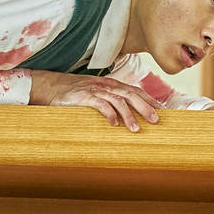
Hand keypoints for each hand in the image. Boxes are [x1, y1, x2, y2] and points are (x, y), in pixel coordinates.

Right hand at [29, 70, 161, 131]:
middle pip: (131, 94)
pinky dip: (108, 113)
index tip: (164, 110)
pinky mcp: (83, 97)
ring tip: (136, 129)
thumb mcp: (95, 94)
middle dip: (145, 107)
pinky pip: (99, 104)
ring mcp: (94, 90)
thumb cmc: (73, 94)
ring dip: (128, 115)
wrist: (49, 86)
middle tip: (157, 120)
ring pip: (117, 100)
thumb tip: (125, 117)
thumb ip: (109, 101)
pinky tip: (114, 124)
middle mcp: (105, 85)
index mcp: (111, 84)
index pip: (135, 90)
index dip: (150, 100)